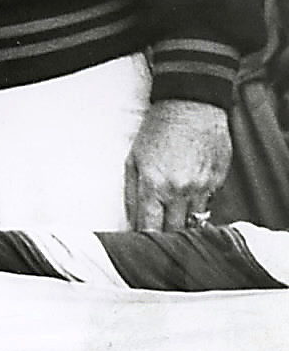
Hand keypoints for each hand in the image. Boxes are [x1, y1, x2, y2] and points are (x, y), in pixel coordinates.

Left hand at [125, 99, 231, 230]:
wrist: (190, 107)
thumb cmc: (156, 131)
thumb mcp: (133, 158)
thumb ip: (131, 194)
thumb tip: (133, 221)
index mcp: (154, 184)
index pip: (149, 227)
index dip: (145, 238)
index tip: (142, 243)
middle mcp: (179, 190)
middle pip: (174, 232)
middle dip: (166, 237)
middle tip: (159, 235)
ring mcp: (202, 188)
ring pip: (194, 223)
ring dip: (184, 224)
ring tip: (174, 217)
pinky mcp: (218, 183)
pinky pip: (208, 206)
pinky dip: (198, 207)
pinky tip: (190, 197)